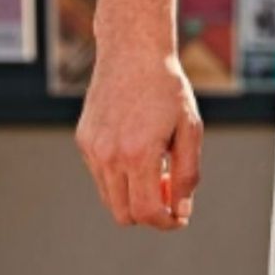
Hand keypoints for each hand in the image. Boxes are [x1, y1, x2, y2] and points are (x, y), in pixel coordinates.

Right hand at [76, 48, 202, 229]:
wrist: (133, 51)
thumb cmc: (167, 89)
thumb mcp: (190, 131)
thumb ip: (188, 175)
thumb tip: (180, 211)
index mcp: (138, 153)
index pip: (146, 212)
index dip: (165, 223)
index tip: (179, 217)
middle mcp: (109, 154)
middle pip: (124, 215)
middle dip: (150, 215)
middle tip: (169, 193)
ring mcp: (92, 148)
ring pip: (111, 199)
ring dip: (135, 197)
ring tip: (157, 170)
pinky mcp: (84, 140)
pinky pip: (102, 176)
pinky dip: (121, 178)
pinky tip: (138, 153)